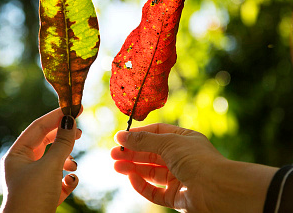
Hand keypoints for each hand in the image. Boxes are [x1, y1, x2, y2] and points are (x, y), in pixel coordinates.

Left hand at [0, 108, 81, 212]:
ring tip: (73, 162)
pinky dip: (67, 178)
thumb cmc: (33, 197)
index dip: (57, 116)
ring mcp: (34, 179)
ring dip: (67, 159)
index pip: (38, 127)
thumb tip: (70, 120)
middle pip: (47, 142)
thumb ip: (62, 143)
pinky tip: (70, 181)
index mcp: (18, 154)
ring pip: (54, 160)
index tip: (74, 107)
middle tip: (80, 131)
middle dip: (64, 137)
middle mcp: (24, 165)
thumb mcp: (50, 166)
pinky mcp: (44, 193)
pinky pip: (58, 179)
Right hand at [111, 123, 276, 212]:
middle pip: (151, 154)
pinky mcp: (177, 197)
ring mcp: (179, 177)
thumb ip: (144, 140)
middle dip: (132, 153)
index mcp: (183, 140)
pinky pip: (155, 191)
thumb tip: (121, 136)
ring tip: (116, 166)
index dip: (138, 135)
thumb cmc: (196, 159)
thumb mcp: (168, 142)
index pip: (156, 133)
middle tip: (113, 154)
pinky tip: (131, 178)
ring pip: (151, 172)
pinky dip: (142, 185)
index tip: (120, 138)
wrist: (218, 189)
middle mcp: (181, 157)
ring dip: (133, 168)